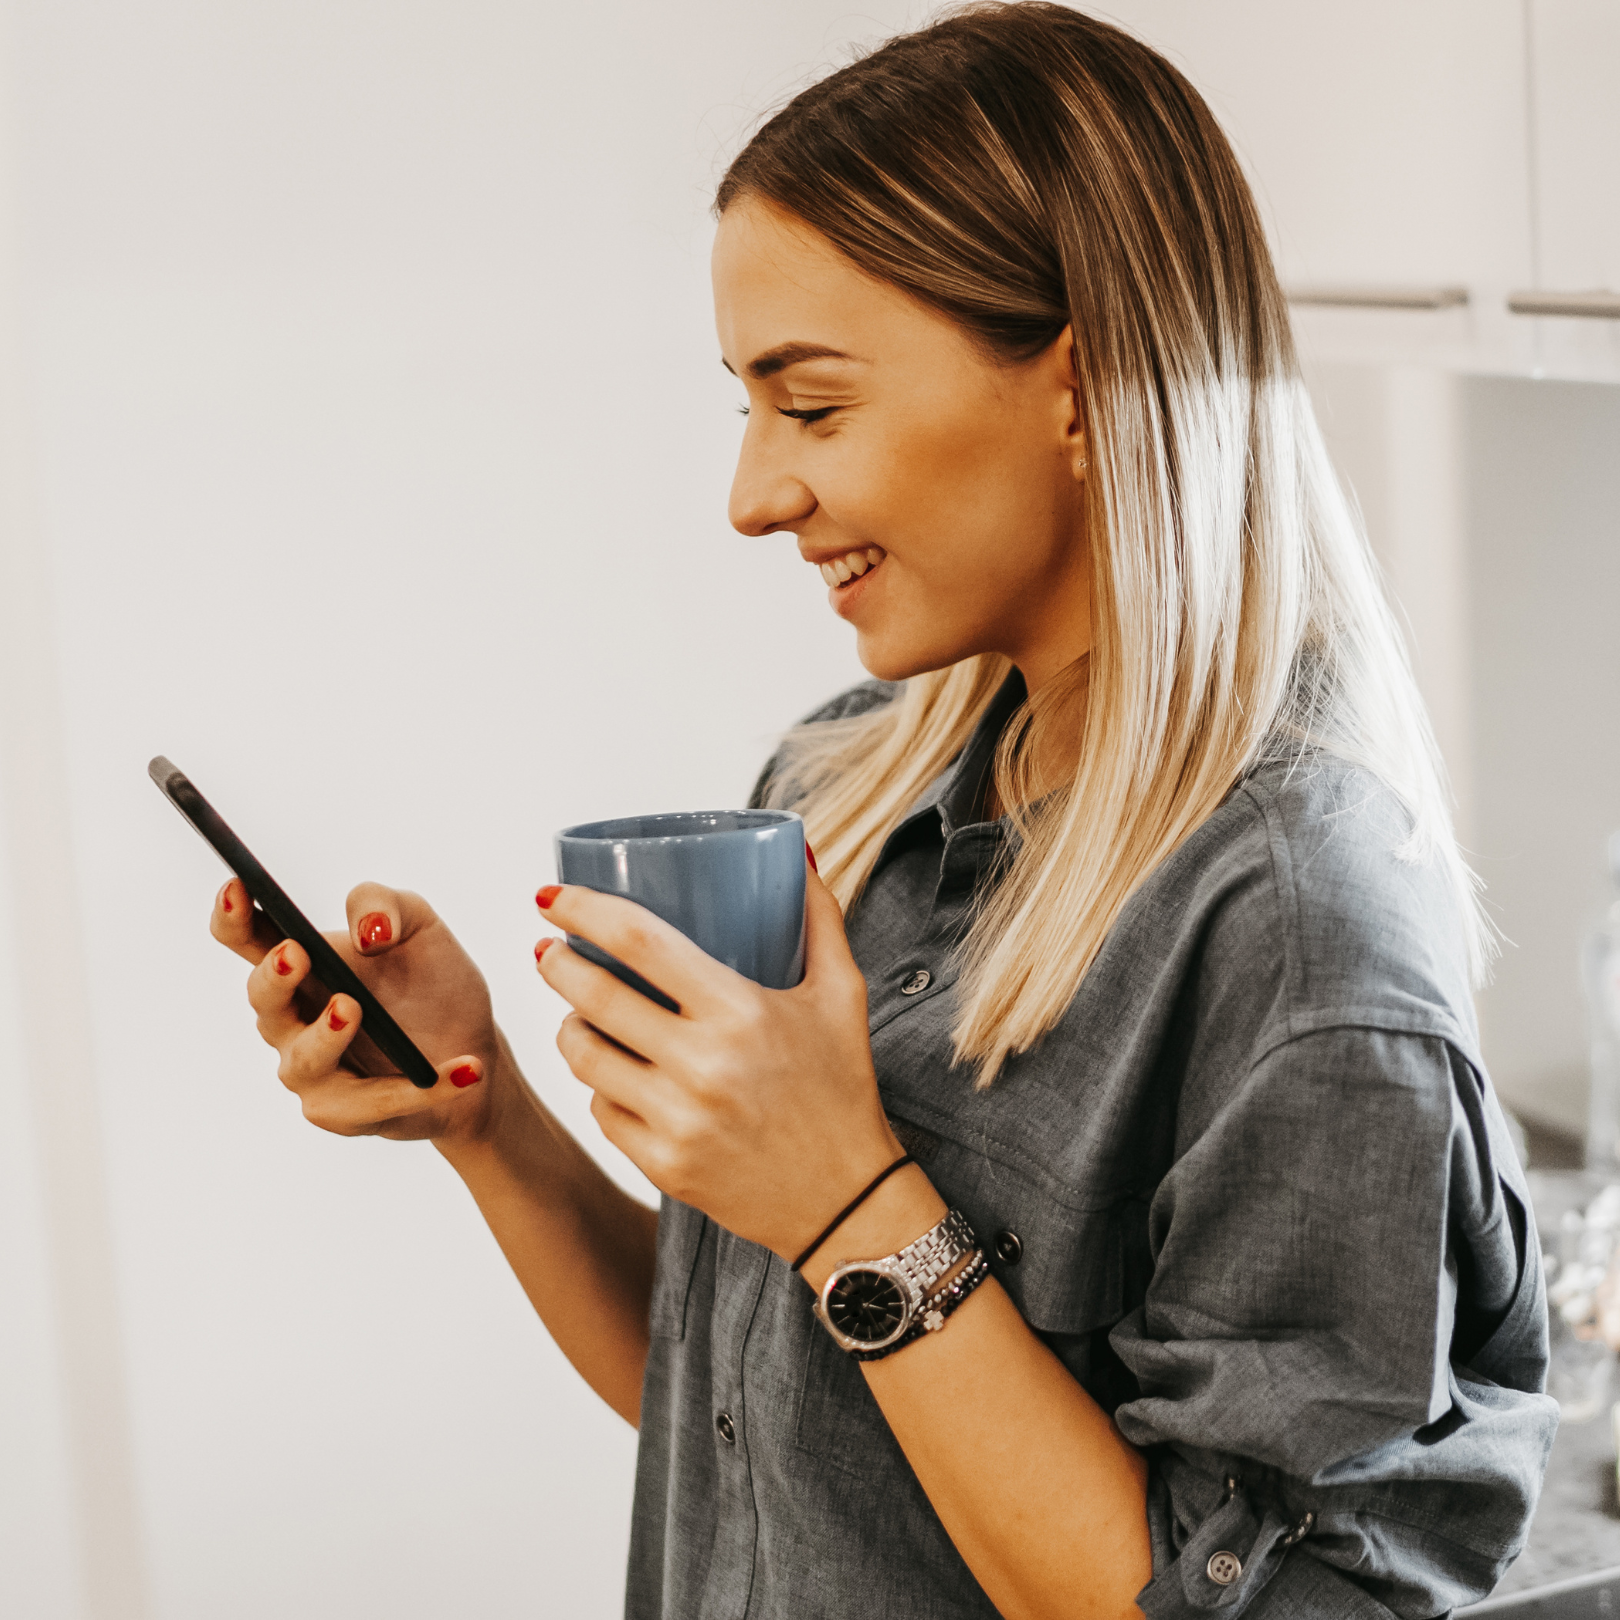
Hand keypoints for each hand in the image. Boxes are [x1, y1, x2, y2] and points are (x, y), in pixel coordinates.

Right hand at [211, 877, 499, 1143]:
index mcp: (301, 963)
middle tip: (296, 954)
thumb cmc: (432, 983)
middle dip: (274, 978)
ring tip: (353, 1008)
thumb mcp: (421, 928)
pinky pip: (375, 1102)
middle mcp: (293, 1018)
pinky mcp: (345, 1111)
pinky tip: (465, 1067)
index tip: (238, 887)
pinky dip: (423, 1087)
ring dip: (327, 1036)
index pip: (247, 938)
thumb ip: (387, 905)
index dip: (233, 915)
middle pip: (264, 999)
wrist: (473, 1046)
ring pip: (304, 1060)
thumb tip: (367, 931)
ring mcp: (312, 1068)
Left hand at [533, 860, 902, 1260]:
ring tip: (577, 1010)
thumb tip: (797, 853)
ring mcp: (678, 1120)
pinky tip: (613, 1072)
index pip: (640, 943)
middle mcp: (703, 1065)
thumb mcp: (843, 994)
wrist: (849, 1202)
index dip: (584, 911)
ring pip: (584, 1056)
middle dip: (557, 963)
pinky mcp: (663, 1165)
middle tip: (552, 950)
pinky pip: (601, 1111)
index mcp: (741, 1011)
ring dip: (569, 1025)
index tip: (553, 896)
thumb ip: (820, 917)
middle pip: (593, 997)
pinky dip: (601, 1086)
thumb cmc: (842, 1088)